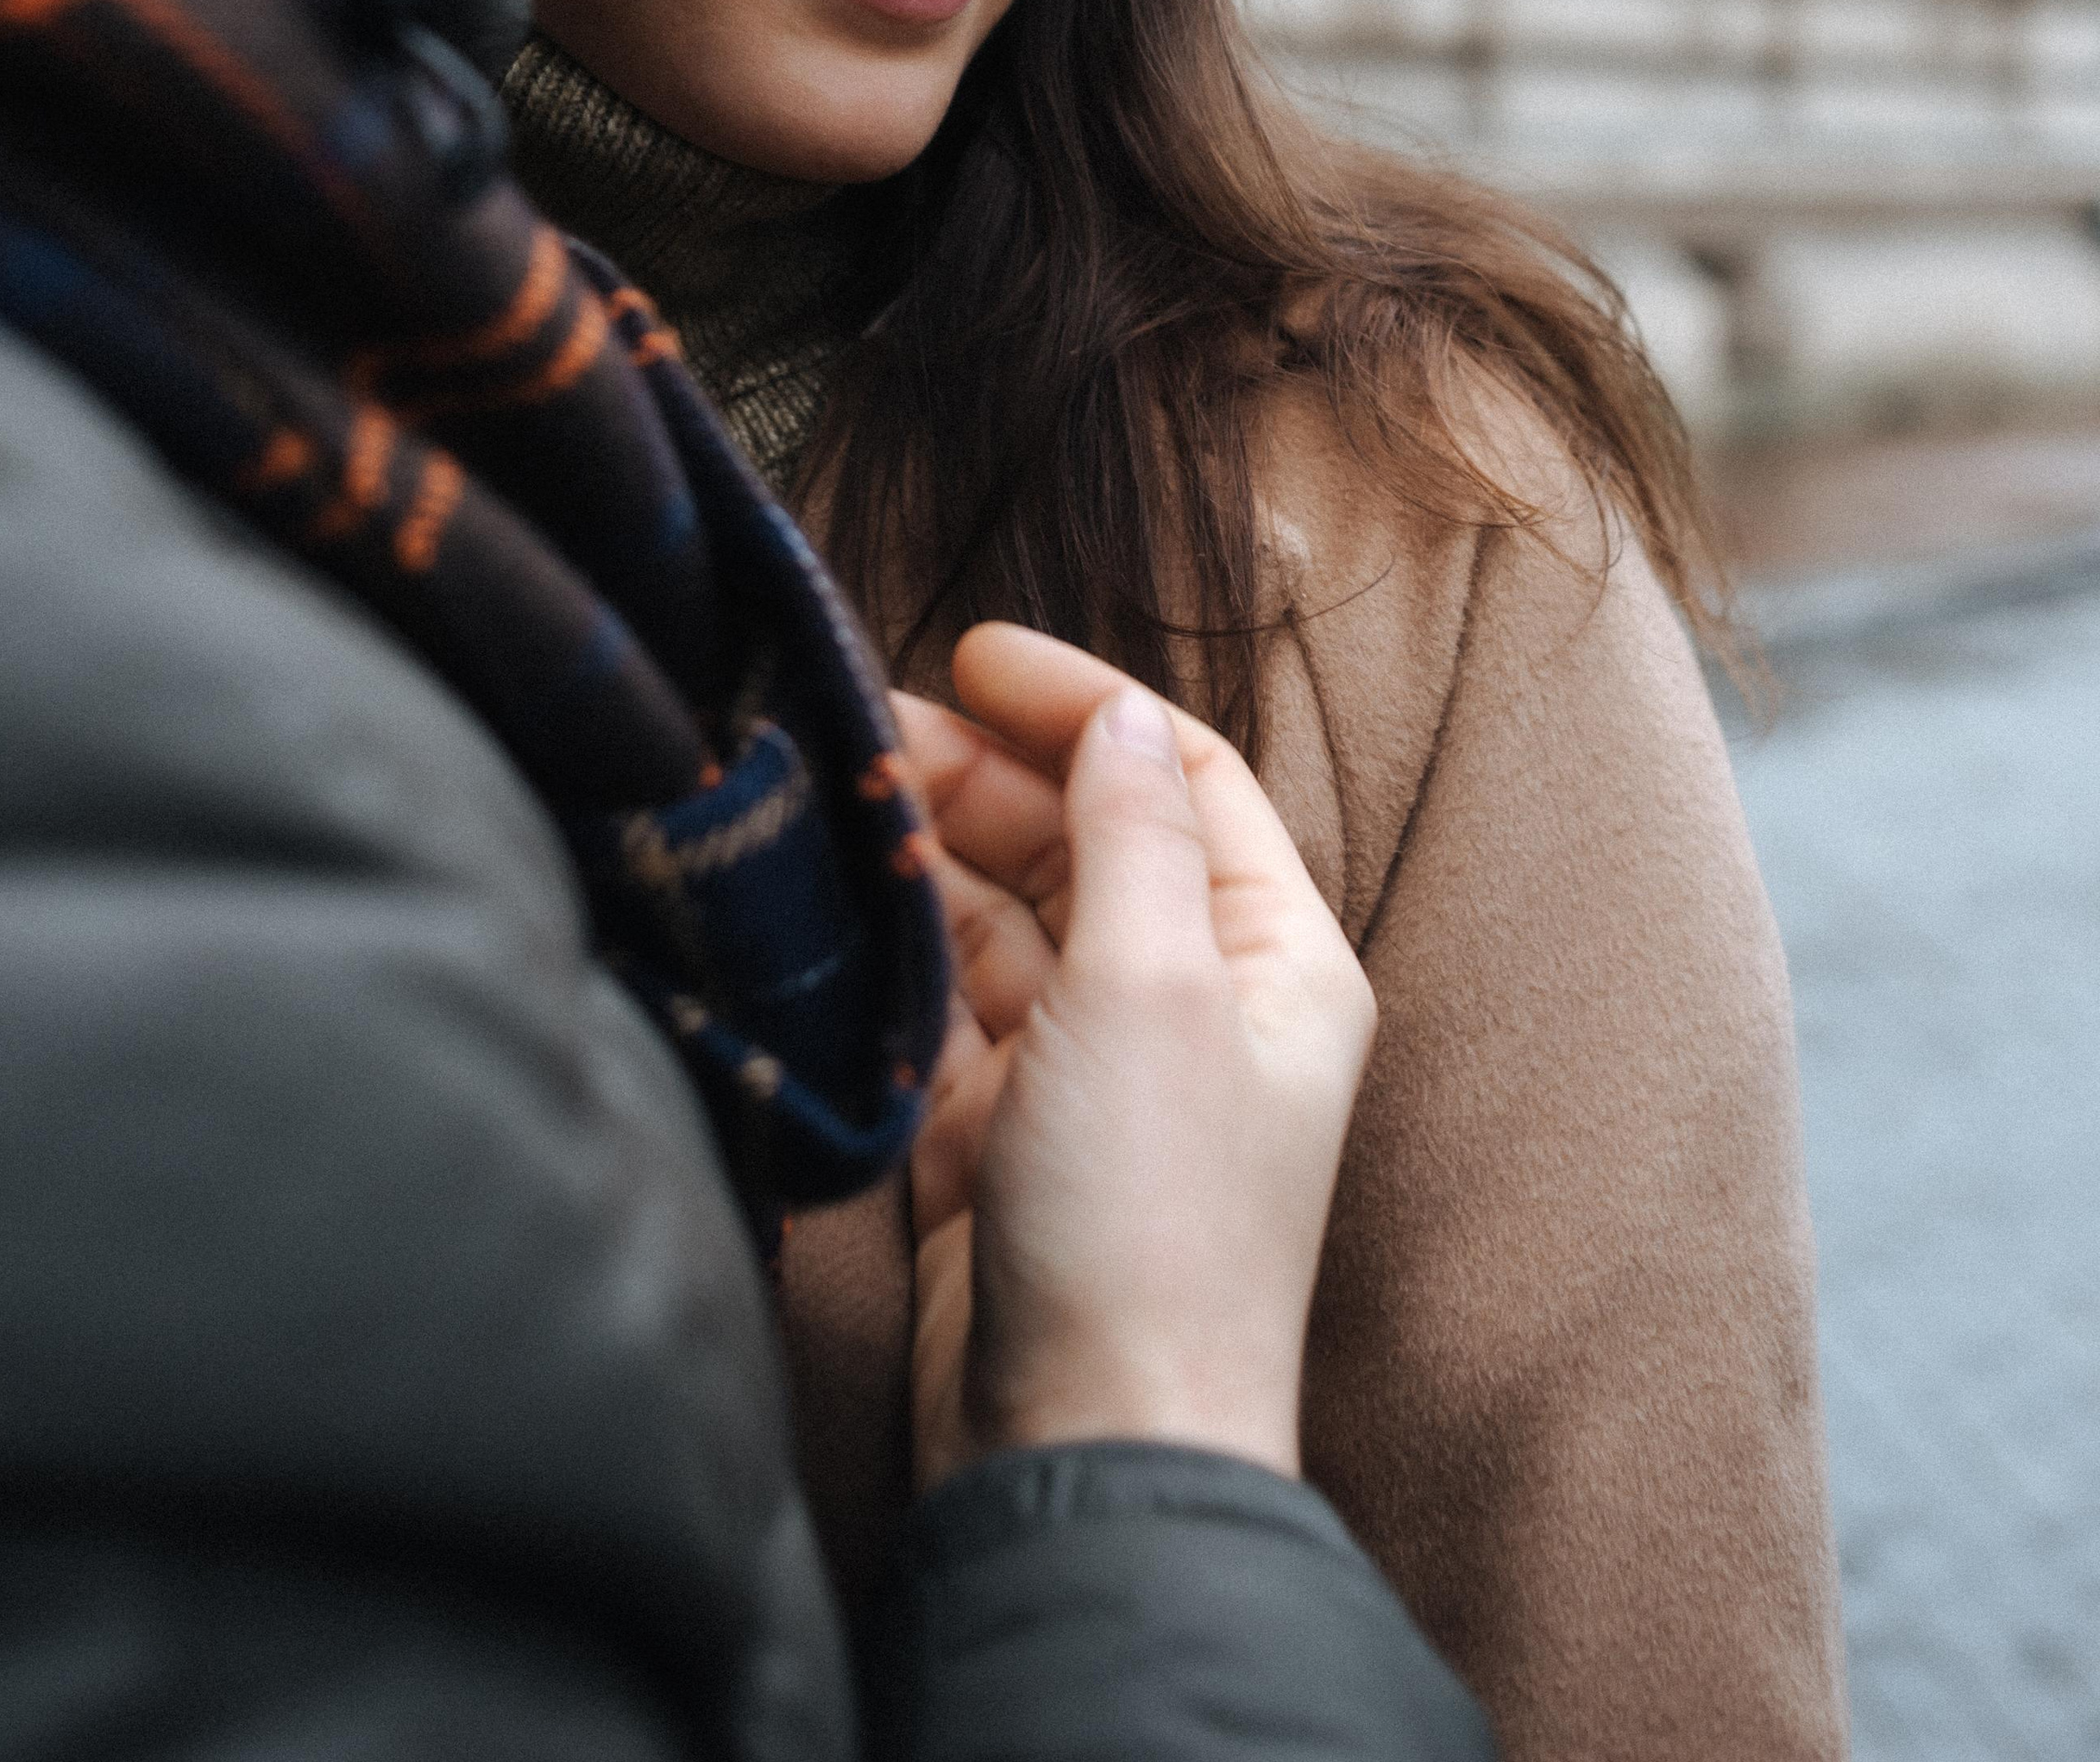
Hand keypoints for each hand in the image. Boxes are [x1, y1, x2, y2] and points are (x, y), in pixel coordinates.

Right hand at [899, 623, 1374, 1491]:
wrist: (1083, 1453)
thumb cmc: (1152, 1221)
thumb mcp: (1155, 984)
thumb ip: (1130, 833)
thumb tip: (1120, 712)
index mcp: (1273, 959)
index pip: (1180, 775)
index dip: (1083, 702)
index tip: (972, 654)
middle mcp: (1192, 1006)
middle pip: (1082, 838)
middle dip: (982, 772)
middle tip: (867, 721)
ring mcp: (1090, 1077)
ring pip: (1001, 920)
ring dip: (926, 851)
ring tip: (834, 788)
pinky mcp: (997, 1143)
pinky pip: (943, 1010)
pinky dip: (893, 951)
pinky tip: (833, 899)